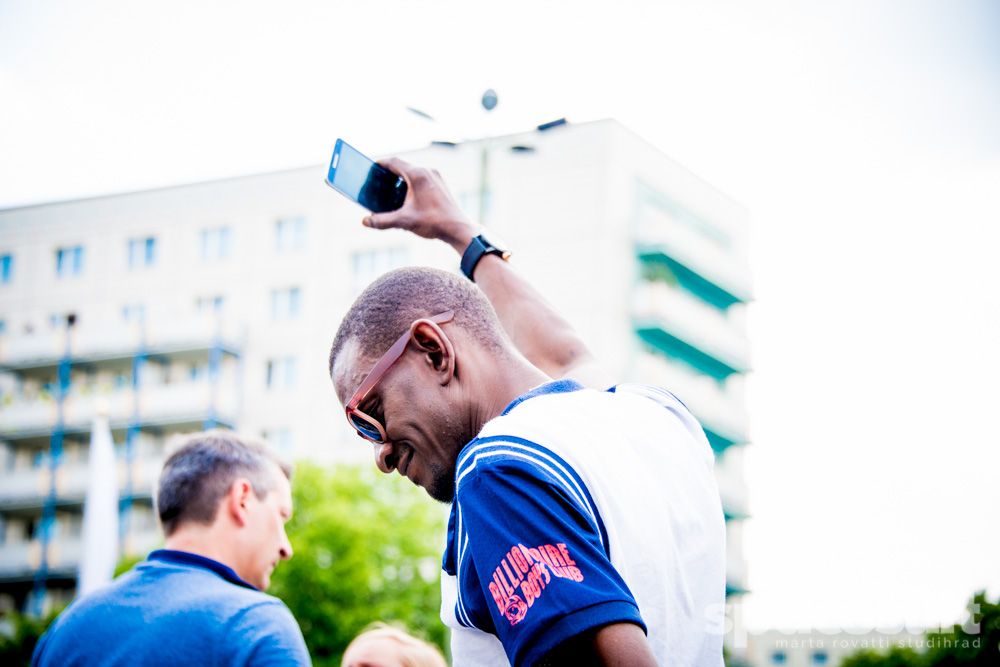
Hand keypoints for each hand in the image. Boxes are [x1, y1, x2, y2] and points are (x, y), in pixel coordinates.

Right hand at [363, 158, 479, 254]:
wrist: (458, 229)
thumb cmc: (434, 222)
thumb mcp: (404, 221)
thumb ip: (382, 221)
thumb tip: (365, 221)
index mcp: (417, 174)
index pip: (393, 162)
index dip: (380, 163)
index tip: (371, 167)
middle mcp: (427, 171)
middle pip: (403, 166)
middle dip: (389, 173)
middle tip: (378, 181)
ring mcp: (436, 177)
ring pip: (413, 172)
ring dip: (401, 179)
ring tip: (391, 190)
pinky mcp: (440, 184)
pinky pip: (422, 178)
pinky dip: (411, 184)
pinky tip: (407, 198)